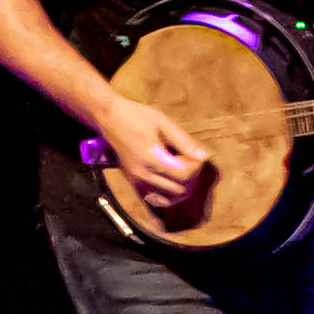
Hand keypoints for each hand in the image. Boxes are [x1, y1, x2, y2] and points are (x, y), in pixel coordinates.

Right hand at [102, 97, 216, 221]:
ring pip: (168, 197)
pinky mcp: (132, 181)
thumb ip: (184, 142)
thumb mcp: (163, 123)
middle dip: (190, 177)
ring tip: (180, 169)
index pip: (184, 175)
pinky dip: (166, 194)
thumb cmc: (136, 116)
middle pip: (178, 189)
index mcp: (152, 159)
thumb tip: (204, 157)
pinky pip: (153, 198)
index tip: (196, 154)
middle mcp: (143, 175)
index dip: (195, 167)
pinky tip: (170, 181)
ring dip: (179, 186)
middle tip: (189, 160)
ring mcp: (136, 180)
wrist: (109, 117)